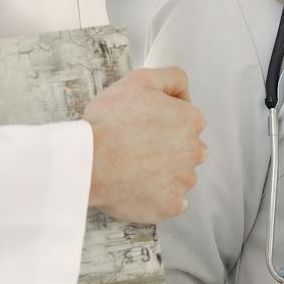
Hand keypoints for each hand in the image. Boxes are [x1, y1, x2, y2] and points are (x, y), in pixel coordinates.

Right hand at [84, 66, 205, 222]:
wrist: (87, 162)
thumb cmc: (110, 121)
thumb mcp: (140, 80)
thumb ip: (171, 78)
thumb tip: (184, 90)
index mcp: (191, 121)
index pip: (187, 119)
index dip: (164, 119)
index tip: (143, 124)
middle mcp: (195, 152)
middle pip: (187, 149)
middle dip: (168, 147)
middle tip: (135, 146)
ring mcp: (183, 181)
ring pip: (178, 176)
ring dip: (162, 173)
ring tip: (131, 167)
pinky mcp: (170, 206)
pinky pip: (169, 202)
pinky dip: (156, 197)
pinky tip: (135, 186)